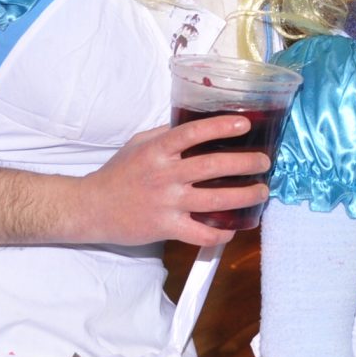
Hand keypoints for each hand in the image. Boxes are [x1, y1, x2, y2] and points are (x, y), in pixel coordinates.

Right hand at [72, 117, 270, 245]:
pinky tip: (233, 228)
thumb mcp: (138, 144)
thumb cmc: (117, 174)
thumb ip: (165, 134)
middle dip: (245, 163)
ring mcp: (166, 203)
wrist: (91, 208)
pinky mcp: (166, 227)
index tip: (244, 124)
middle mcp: (164, 175)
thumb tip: (194, 123)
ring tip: (261, 192)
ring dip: (244, 196)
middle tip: (264, 162)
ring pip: (214, 200)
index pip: (192, 133)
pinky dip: (220, 233)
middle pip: (212, 166)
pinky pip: (200, 233)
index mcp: (157, 151)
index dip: (220, 126)